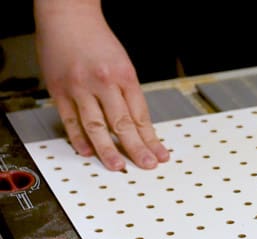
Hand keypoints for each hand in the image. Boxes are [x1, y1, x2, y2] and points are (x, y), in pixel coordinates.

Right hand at [34, 0, 168, 170]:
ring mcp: (79, 87)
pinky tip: (87, 151)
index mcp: (124, 76)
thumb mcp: (123, 65)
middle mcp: (103, 82)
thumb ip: (128, 94)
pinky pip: (70, 120)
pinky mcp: (58, 90)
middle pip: (123, 123)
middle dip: (136, 148)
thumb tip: (138, 126)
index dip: (151, 139)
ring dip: (108, 149)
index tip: (160, 155)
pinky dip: (79, 138)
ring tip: (117, 166)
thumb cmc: (97, 40)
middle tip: (146, 165)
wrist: (68, 16)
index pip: (141, 116)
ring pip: (96, 125)